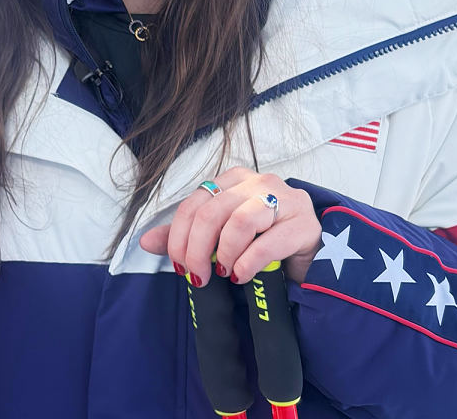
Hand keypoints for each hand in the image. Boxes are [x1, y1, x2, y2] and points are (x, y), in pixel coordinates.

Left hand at [138, 168, 320, 285]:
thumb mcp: (222, 237)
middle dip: (197, 249)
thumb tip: (145, 242)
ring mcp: (286, 200)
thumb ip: (186, 236)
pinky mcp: (305, 224)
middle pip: (213, 212)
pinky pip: (268, 243)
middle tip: (197, 277)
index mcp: (234, 180)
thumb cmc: (263, 242)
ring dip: (224, 253)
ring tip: (224, 272)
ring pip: (240, 220)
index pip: (194, 203)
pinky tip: (241, 275)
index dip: (178, 236)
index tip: (178, 265)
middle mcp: (259, 182)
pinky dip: (248, 263)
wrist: (310, 255)